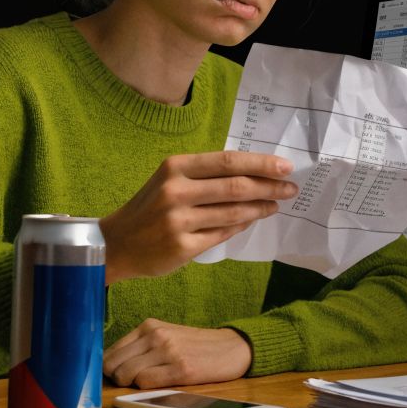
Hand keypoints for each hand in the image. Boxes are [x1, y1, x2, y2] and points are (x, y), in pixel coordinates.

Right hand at [100, 151, 296, 282]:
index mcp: (176, 167)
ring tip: (276, 205)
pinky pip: (222, 233)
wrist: (115, 243)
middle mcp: (176, 191)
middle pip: (236, 185)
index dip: (261, 163)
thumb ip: (206, 175)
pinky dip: (241, 225)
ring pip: (233, 211)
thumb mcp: (170, 180)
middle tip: (291, 188)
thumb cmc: (149, 207)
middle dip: (269, 186)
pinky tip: (252, 220)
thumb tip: (254, 173)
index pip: (228, 161)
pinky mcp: (182, 246)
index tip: (286, 166)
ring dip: (261, 208)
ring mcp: (179, 220)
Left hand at [104, 319, 251, 388]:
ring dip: (131, 384)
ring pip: (126, 374)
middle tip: (130, 382)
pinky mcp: (180, 369)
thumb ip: (140, 345)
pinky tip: (162, 382)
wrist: (231, 347)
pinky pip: (146, 383)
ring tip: (149, 381)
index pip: (110, 351)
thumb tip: (110, 366)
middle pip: (113, 365)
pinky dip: (147, 388)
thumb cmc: (195, 345)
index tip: (115, 376)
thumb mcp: (166, 335)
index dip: (108, 368)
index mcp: (149, 325)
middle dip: (116, 378)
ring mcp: (168, 351)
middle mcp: (156, 335)